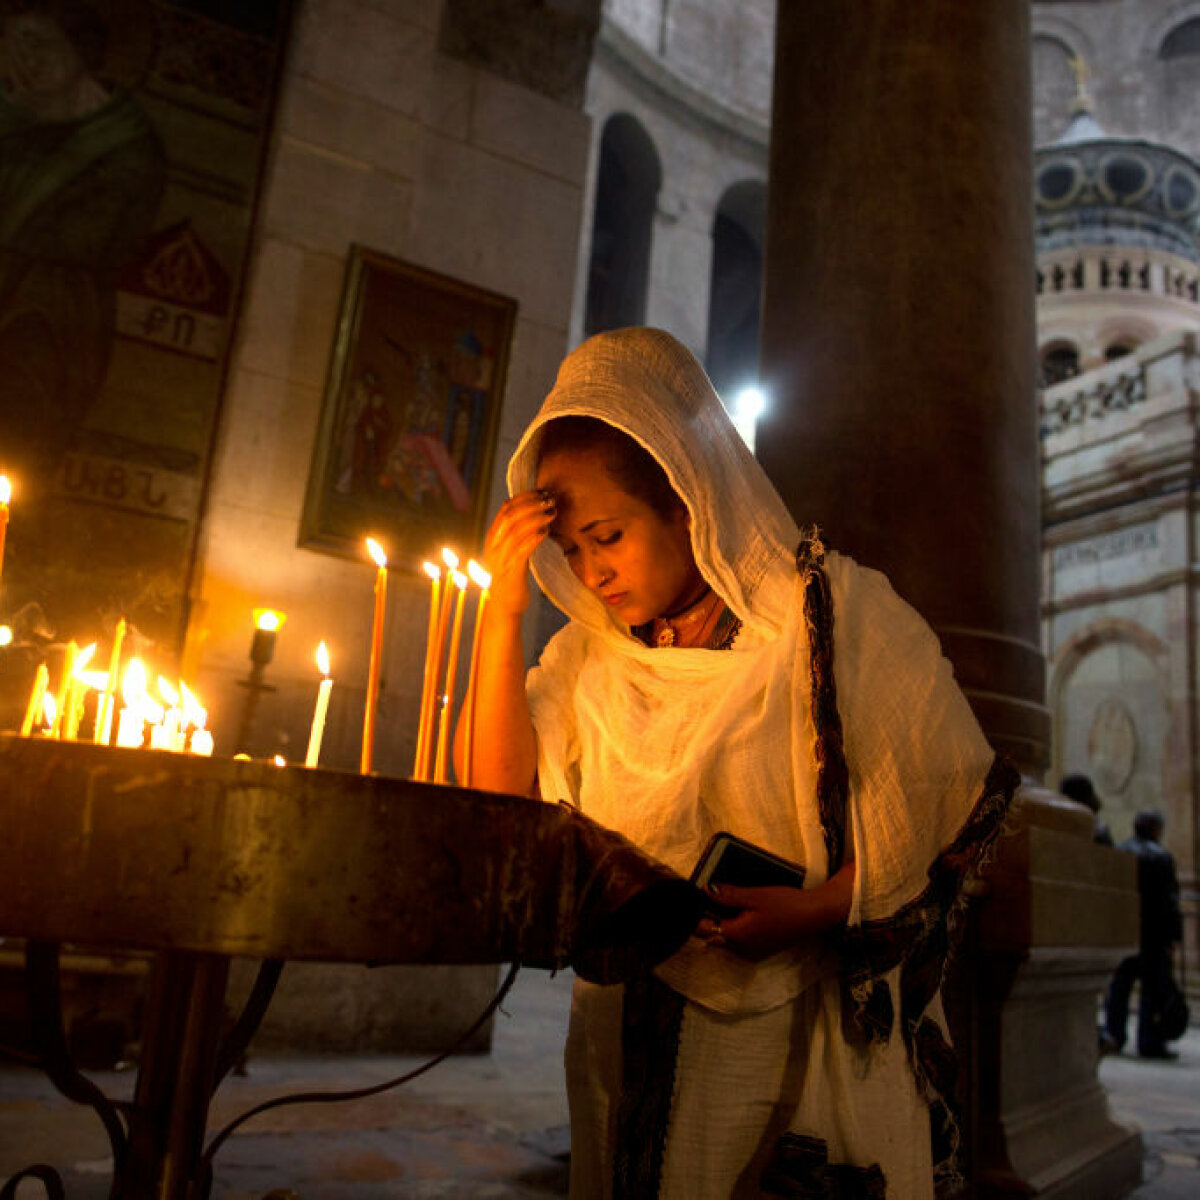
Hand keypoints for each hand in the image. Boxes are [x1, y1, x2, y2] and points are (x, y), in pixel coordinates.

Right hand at [483, 491, 555, 616]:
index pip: (505, 509)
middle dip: (532, 504)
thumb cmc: (513, 574)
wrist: (505, 604)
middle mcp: (493, 545)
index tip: (542, 492)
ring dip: (536, 518)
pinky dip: (534, 538)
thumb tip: (534, 510)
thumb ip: (517, 532)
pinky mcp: (511, 571)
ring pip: (516, 531)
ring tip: (552, 513)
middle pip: (510, 516)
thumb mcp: (511, 550)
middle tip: (550, 500)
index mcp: (493, 537)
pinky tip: (545, 532)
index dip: (524, 497)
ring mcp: (500, 558)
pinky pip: (521, 551)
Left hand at [696, 884, 816, 961]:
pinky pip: (739, 941)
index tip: (697, 898)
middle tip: (715, 896)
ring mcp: (751, 951)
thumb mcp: (754, 895)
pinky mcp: (760, 950)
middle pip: (712, 934)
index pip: (702, 928)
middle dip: (709, 917)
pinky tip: (745, 913)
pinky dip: (736, 928)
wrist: (814, 915)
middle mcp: (741, 948)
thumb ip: (728, 895)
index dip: (697, 913)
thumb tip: (705, 890)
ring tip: (731, 902)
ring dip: (723, 923)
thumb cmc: (786, 904)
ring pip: (725, 939)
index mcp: (736, 935)